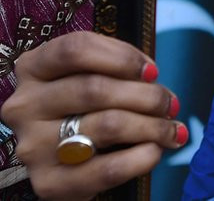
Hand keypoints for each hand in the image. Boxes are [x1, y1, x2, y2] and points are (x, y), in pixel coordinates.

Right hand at [1, 32, 184, 199]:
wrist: (64, 164)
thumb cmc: (86, 109)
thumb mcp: (92, 77)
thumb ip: (117, 68)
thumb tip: (152, 76)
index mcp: (33, 68)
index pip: (76, 49)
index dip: (123, 57)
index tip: (153, 71)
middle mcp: (25, 105)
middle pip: (95, 88)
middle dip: (148, 96)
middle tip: (171, 104)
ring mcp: (32, 145)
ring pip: (107, 125)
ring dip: (152, 126)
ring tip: (172, 129)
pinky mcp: (48, 182)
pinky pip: (108, 169)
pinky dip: (142, 157)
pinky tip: (155, 151)